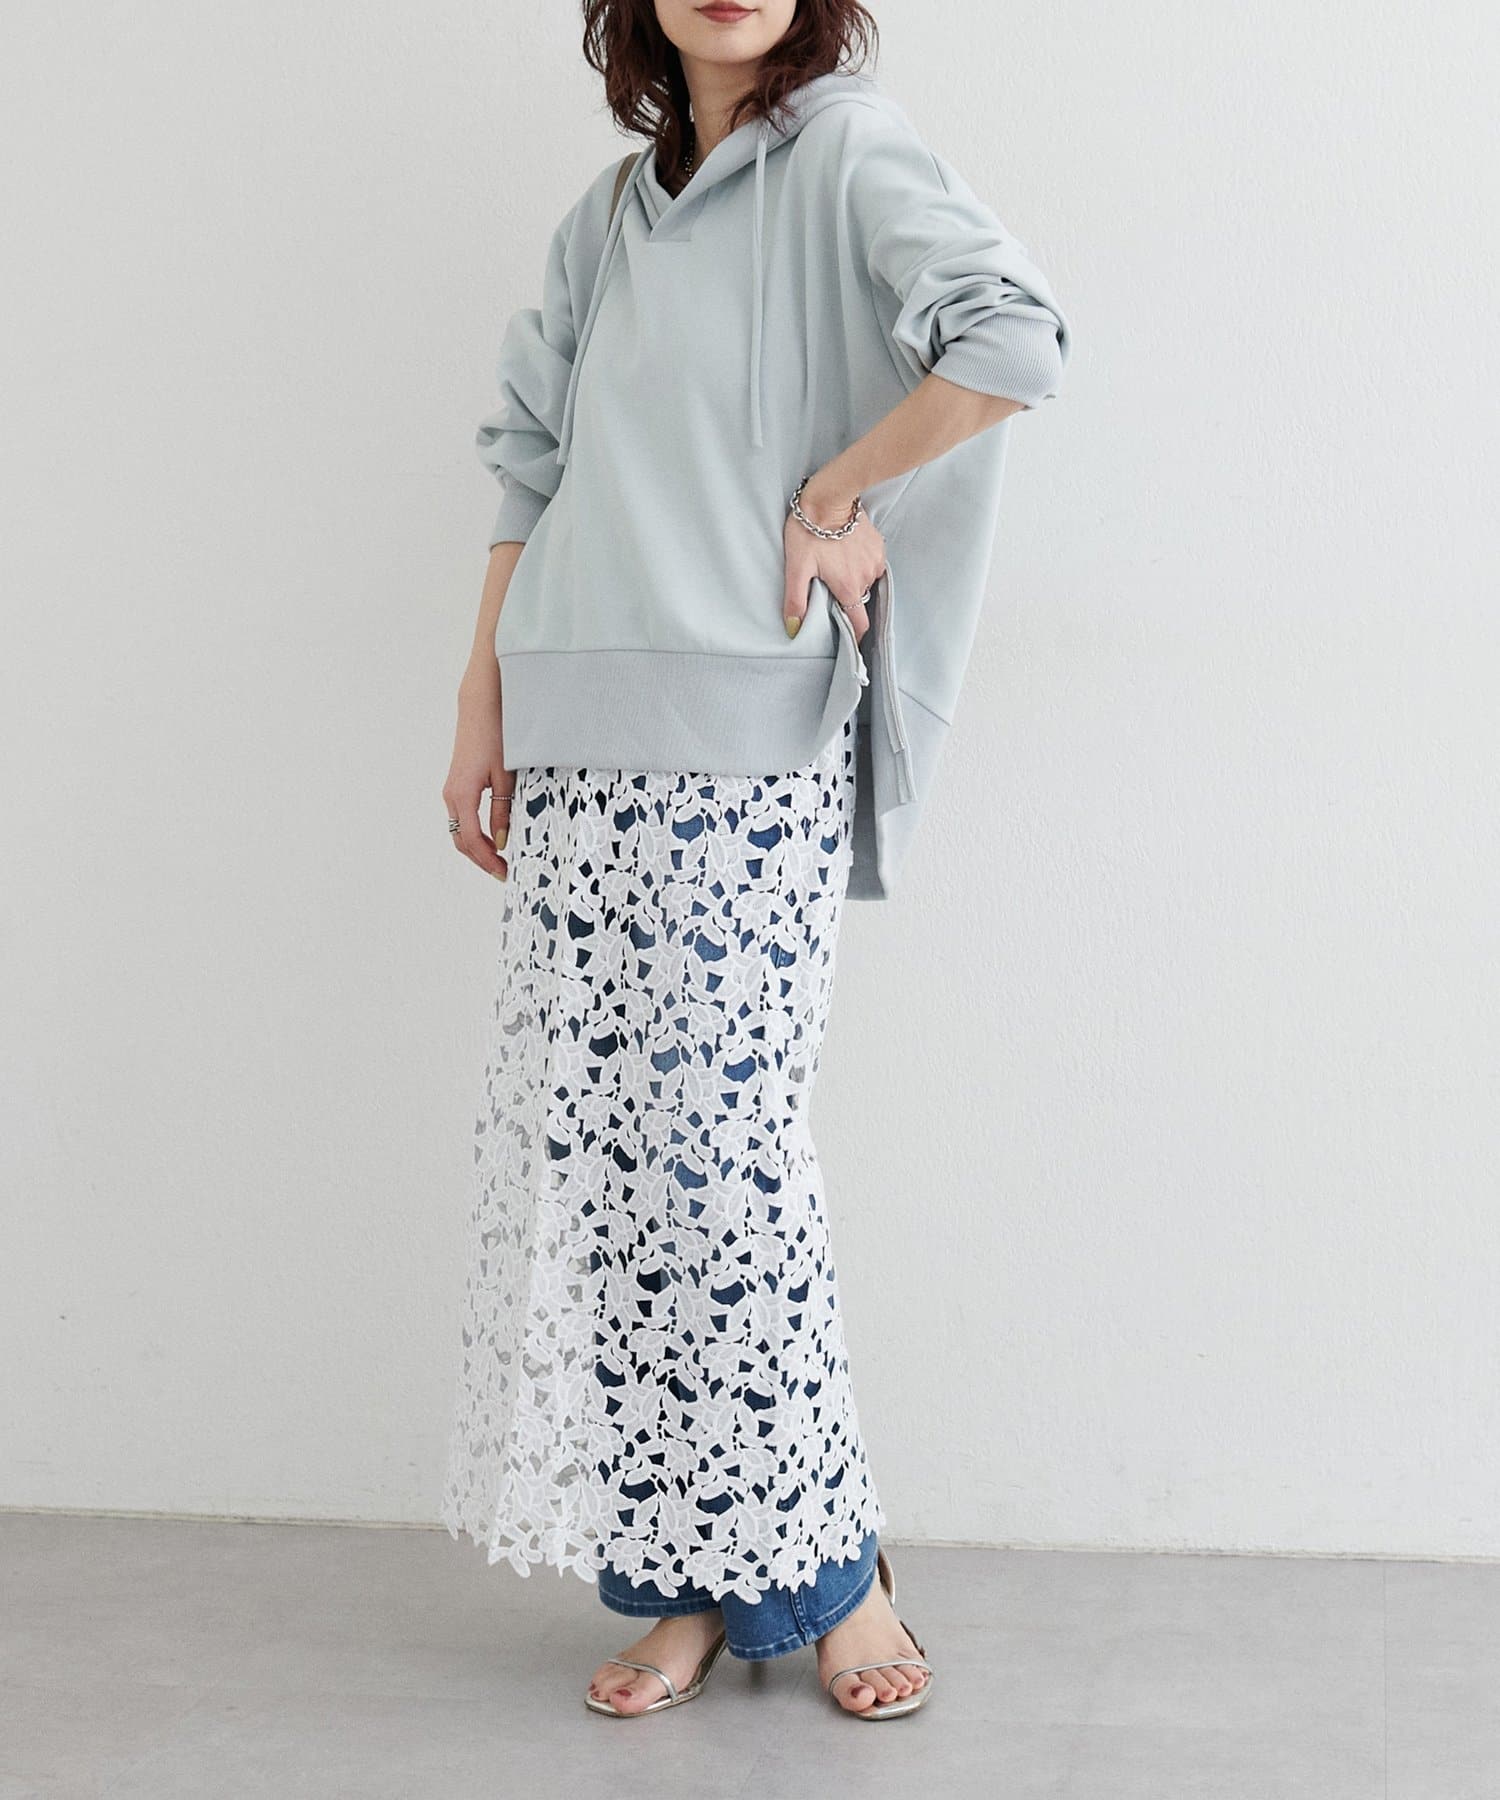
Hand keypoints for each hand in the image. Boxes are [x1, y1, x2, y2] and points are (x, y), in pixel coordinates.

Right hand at [444, 657, 514, 881]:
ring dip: (477, 848)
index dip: (487, 861)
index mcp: (462, 795)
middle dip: (481, 860)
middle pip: (461, 841)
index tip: (504, 873)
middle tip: (503, 872)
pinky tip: (492, 837)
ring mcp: (451, 791)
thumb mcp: (506, 778)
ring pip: (460, 831)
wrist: (480, 708)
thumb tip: (503, 841)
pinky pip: (462, 818)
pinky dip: (474, 833)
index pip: (472, 840)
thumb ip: (503, 811)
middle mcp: (451, 796)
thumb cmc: (496, 737)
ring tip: (500, 859)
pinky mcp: (456, 785)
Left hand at [782, 485, 884, 646]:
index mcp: (848, 587)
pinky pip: (873, 565)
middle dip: (847, 600)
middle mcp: (866, 577)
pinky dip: (862, 565)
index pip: (860, 624)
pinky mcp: (878, 546)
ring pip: (866, 583)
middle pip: (859, 601)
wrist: (828, 497)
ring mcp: (875, 561)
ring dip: (854, 581)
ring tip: (837, 568)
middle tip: (830, 588)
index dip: (855, 634)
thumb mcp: (796, 568)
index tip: (849, 637)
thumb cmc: (808, 532)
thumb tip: (794, 629)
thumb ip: (796, 601)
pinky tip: (848, 554)